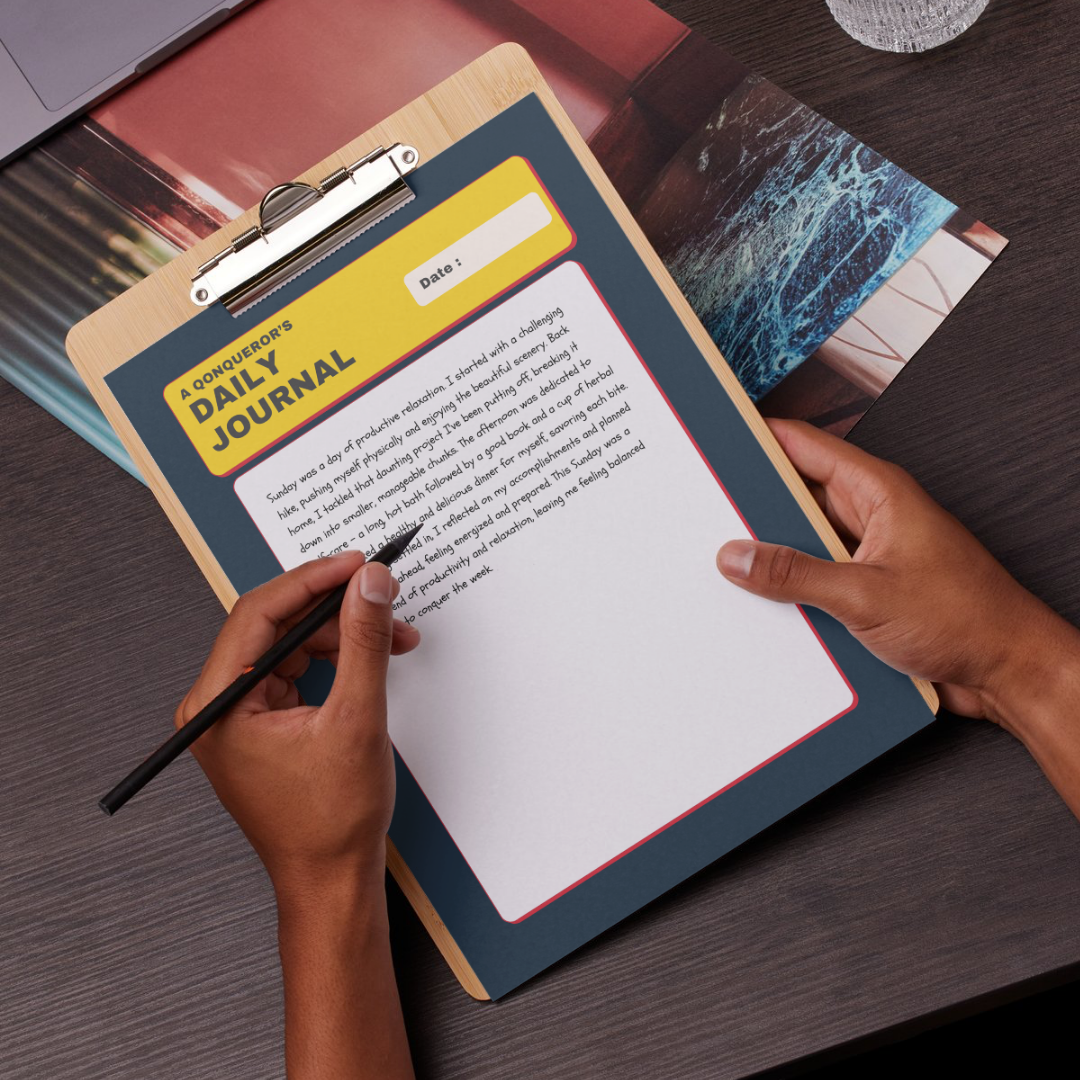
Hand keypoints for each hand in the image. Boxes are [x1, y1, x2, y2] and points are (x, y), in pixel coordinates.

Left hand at [174, 551, 419, 894]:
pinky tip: (368, 657)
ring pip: (290, 646)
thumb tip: (369, 584)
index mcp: (216, 706)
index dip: (313, 580)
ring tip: (389, 636)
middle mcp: (216, 707)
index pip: (258, 613)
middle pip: (275, 626)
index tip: (355, 563)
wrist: (332, 879)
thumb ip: (363, 641)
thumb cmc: (329, 822)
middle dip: (335, 610)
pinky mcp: (260, 725)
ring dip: (341, 635)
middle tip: (380, 594)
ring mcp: (236, 717)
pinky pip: (296, 671)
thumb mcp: (356, 718)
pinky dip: (335, 659)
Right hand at [716, 420, 1077, 729]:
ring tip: (732, 567)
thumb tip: (737, 557)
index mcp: (876, 491)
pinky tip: (766, 603)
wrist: (1008, 671)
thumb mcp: (865, 595)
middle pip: (795, 495)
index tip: (716, 444)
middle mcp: (870, 515)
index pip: (802, 445)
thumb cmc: (967, 619)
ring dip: (773, 556)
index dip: (757, 439)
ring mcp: (867, 553)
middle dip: (754, 506)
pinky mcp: (866, 589)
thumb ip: (794, 574)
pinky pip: (814, 577)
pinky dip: (791, 588)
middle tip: (708, 516)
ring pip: (802, 541)